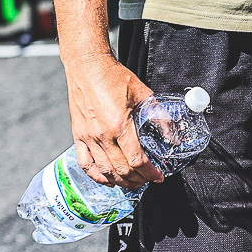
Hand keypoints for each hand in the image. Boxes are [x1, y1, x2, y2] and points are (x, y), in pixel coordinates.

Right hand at [65, 53, 162, 188]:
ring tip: (132, 183)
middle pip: (121, 170)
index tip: (158, 176)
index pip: (137, 160)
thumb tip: (173, 135)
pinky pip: (86, 164)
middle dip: (137, 180)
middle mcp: (102, 135)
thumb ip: (160, 117)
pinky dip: (97, 176)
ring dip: (120, 181)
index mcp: (120, 125)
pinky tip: (107, 180)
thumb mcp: (144, 94)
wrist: (88, 68)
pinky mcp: (78, 136)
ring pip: (104, 171)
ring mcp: (88, 138)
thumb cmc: (115, 78)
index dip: (150, 172)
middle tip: (148, 180)